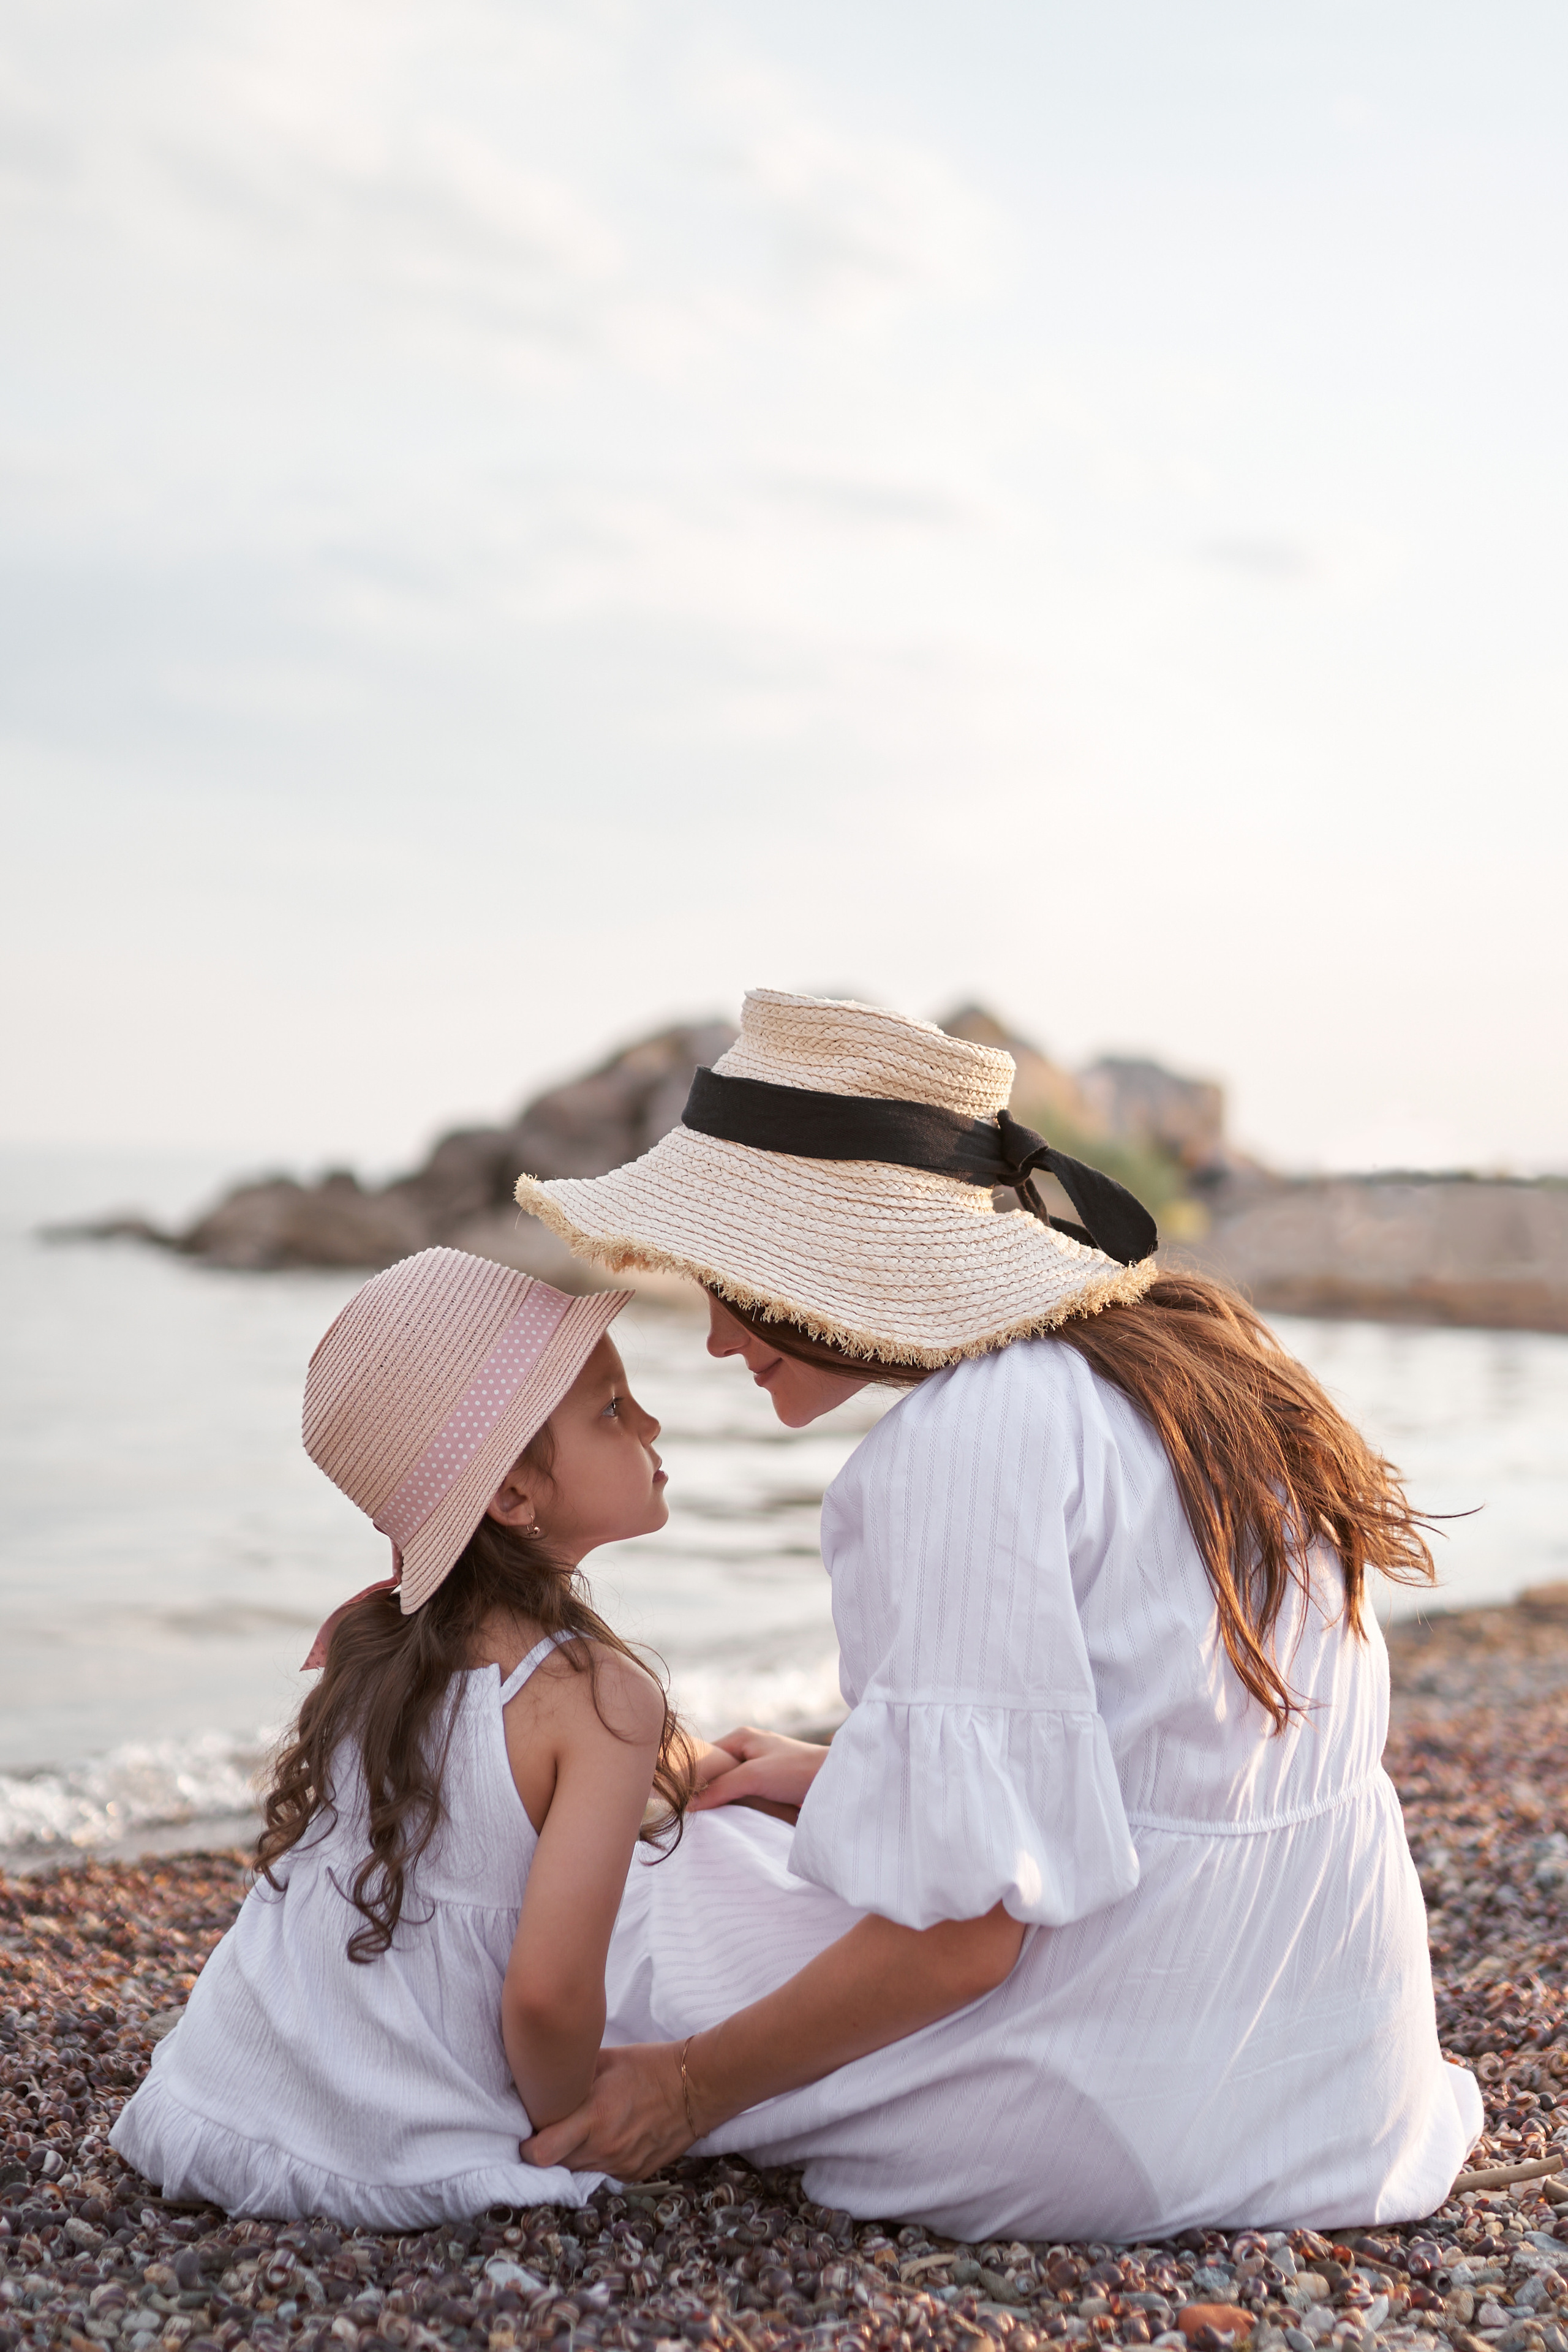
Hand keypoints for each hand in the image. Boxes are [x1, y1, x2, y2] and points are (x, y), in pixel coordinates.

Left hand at [520, 2041, 691, 2178]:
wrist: (697, 2086)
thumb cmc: (649, 2066)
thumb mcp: (605, 2060)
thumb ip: (571, 2077)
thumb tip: (540, 2082)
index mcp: (594, 2118)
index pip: (542, 2154)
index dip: (527, 2148)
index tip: (526, 2135)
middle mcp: (605, 2148)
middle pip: (557, 2165)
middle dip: (547, 2150)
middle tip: (550, 2128)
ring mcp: (621, 2164)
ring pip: (579, 2171)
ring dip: (571, 2155)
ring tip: (579, 2129)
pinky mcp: (635, 2173)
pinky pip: (603, 2171)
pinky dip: (597, 2157)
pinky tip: (606, 2134)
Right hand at [687, 1726, 829, 1813]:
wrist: (834, 1782)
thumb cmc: (795, 1771)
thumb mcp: (753, 1776)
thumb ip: (720, 1788)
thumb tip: (689, 1804)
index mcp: (741, 1737)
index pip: (706, 1757)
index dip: (693, 1777)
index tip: (680, 1799)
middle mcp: (749, 1748)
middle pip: (718, 1772)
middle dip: (708, 1791)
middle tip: (694, 1813)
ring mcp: (761, 1766)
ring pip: (733, 1785)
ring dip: (726, 1801)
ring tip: (710, 1819)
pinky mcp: (772, 1784)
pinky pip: (747, 1794)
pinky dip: (740, 1805)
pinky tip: (732, 1820)